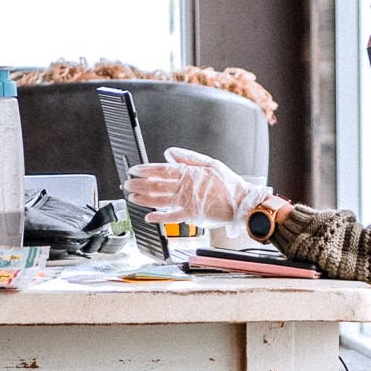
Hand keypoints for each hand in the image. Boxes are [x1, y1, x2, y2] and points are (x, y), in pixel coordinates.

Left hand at [126, 147, 269, 243]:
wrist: (242, 202)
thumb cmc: (229, 184)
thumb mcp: (210, 163)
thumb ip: (188, 157)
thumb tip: (170, 153)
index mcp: (190, 173)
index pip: (162, 170)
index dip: (145, 170)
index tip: (134, 170)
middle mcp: (186, 187)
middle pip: (157, 185)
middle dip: (139, 185)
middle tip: (127, 185)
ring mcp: (188, 202)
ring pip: (160, 200)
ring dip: (144, 199)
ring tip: (132, 198)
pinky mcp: (192, 215)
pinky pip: (171, 217)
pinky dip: (159, 217)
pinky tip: (148, 216)